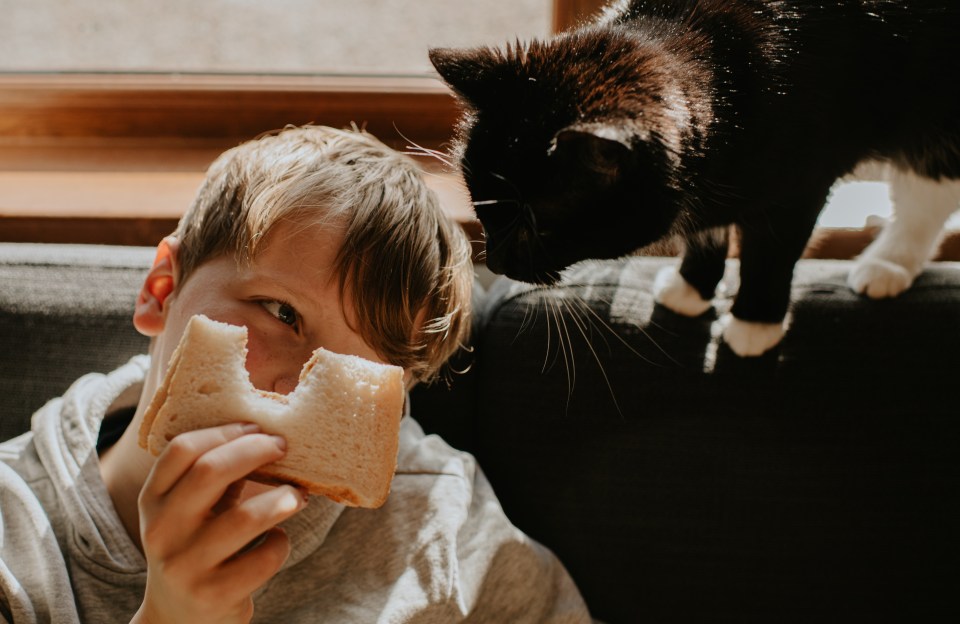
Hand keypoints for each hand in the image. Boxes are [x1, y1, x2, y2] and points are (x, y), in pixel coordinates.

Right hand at [131, 423, 307, 623]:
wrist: (178, 619)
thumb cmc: (195, 547)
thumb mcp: (188, 510)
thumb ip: (214, 477)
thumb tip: (266, 436)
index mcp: (153, 501)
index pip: (181, 450)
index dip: (224, 431)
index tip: (257, 427)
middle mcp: (163, 531)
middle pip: (210, 472)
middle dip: (255, 451)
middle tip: (283, 447)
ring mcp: (186, 565)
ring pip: (245, 518)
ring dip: (282, 499)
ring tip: (298, 495)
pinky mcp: (214, 594)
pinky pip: (263, 557)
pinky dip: (281, 543)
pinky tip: (278, 541)